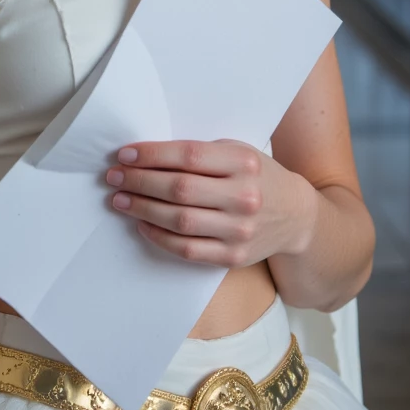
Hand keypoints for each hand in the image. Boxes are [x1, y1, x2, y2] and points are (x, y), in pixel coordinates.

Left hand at [105, 138, 317, 266]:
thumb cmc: (255, 176)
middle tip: (114, 177)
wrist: (295, 216)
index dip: (152, 155)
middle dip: (139, 182)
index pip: (189, 156)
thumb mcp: (237, 153)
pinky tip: (142, 224)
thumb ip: (201, 154)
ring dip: (142, 209)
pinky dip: (159, 237)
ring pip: (180, 220)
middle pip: (179, 189)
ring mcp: (240, 229)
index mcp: (244, 162)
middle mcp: (244, 196)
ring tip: (120, 200)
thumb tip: (145, 156)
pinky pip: (187, 249)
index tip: (125, 155)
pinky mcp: (233, 256)